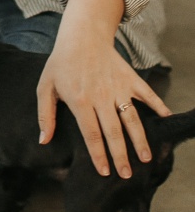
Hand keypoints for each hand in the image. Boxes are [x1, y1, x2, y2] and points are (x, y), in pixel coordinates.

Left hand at [37, 0, 170, 177]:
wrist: (82, 36)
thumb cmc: (61, 63)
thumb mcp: (45, 86)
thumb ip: (45, 114)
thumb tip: (44, 140)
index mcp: (79, 99)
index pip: (91, 133)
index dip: (98, 155)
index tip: (105, 172)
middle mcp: (101, 95)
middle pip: (113, 131)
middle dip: (121, 155)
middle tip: (127, 175)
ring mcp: (118, 87)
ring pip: (132, 118)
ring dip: (140, 139)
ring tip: (146, 158)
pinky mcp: (130, 78)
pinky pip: (147, 95)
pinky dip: (159, 107)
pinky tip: (166, 120)